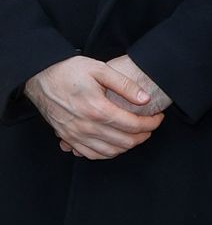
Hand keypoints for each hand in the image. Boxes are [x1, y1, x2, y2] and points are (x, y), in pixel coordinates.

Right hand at [21, 56, 163, 159]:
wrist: (40, 77)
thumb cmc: (70, 71)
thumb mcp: (100, 70)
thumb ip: (125, 85)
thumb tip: (145, 99)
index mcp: (97, 109)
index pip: (133, 125)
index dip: (151, 123)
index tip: (158, 117)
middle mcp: (86, 126)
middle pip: (124, 141)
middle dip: (143, 136)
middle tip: (151, 126)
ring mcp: (75, 135)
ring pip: (109, 151)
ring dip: (128, 146)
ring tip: (138, 134)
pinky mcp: (67, 138)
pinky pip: (91, 154)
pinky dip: (108, 153)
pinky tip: (116, 144)